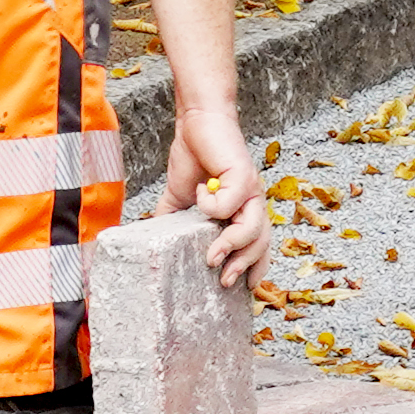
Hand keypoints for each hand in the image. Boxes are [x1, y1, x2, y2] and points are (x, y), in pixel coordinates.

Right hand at [154, 91, 268, 292]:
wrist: (198, 123)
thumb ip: (173, 221)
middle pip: (261, 242)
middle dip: (246, 266)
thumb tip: (153, 244)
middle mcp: (252, 202)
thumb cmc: (195, 159)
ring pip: (253, 228)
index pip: (257, 245)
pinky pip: (229, 201)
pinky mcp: (242, 174)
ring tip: (212, 257)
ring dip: (233, 246)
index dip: (255, 267)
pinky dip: (211, 204)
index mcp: (242, 211)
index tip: (243, 290)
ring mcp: (250, 189)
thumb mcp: (181, 199)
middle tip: (227, 282)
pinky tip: (198, 193)